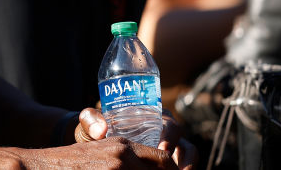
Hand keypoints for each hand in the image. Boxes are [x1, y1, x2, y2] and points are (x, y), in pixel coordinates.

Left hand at [73, 107, 195, 168]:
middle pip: (186, 145)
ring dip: (186, 168)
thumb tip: (101, 129)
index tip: (163, 150)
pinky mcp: (170, 162)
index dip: (170, 137)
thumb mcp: (90, 123)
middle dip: (183, 161)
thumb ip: (91, 120)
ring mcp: (172, 148)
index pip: (170, 125)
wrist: (94, 142)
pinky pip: (182, 168)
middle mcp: (167, 131)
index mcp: (153, 115)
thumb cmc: (96, 129)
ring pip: (190, 158)